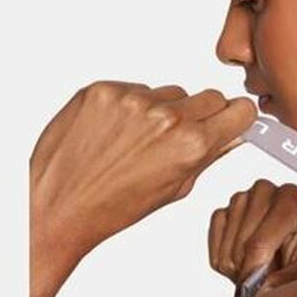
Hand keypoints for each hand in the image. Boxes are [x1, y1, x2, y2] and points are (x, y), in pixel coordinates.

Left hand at [30, 81, 256, 262]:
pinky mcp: (103, 89)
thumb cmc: (111, 207)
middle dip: (203, 114)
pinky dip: (130, 106)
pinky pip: (134, 89)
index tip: (230, 121)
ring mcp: (131, 99)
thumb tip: (231, 137)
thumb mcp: (174, 190)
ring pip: (170, 92)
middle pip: (209, 96)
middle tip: (181, 137)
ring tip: (139, 141)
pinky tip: (115, 132)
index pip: (239, 110)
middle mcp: (165, 117)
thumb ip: (208, 157)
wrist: (58, 204)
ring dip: (163, 110)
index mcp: (190, 144)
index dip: (235, 118)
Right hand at [208, 179, 296, 296]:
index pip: (260, 242)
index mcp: (291, 197)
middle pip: (242, 245)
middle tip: (265, 276)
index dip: (255, 270)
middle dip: (249, 269)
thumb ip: (291, 277)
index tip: (258, 288)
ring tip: (259, 265)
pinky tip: (244, 259)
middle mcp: (264, 190)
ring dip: (239, 265)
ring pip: (228, 247)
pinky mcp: (223, 211)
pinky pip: (214, 244)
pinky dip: (224, 259)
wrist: (290, 249)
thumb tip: (265, 287)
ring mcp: (240, 198)